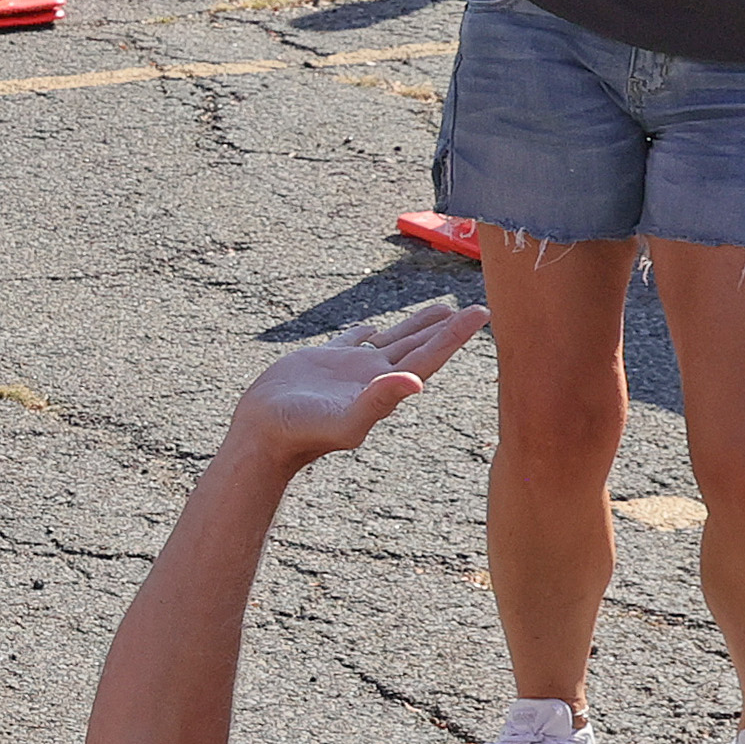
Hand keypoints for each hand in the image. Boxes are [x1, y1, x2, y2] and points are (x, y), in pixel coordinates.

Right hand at [224, 300, 488, 465]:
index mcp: (385, 389)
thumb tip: (415, 382)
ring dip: (418, 326)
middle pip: (420, 347)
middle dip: (447, 329)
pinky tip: (373, 327)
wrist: (265, 434)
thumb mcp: (344, 420)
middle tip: (476, 310)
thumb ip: (378, 401)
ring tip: (441, 309)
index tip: (479, 312)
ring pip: (393, 340)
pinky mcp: (325, 362)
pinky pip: (353, 340)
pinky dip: (367, 331)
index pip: (429, 357)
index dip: (455, 335)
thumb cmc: (303, 432)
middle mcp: (375, 377)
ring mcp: (351, 369)